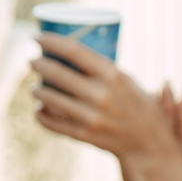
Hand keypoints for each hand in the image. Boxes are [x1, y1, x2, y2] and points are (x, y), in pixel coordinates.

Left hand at [30, 35, 181, 159]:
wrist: (150, 143)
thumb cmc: (137, 104)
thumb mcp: (126, 80)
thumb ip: (100, 69)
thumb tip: (66, 52)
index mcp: (113, 75)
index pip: (74, 51)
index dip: (51, 41)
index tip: (36, 37)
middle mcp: (100, 94)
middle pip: (56, 72)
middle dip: (37, 63)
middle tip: (31, 60)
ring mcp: (91, 116)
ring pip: (49, 97)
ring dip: (36, 89)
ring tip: (33, 86)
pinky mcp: (84, 135)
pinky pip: (52, 122)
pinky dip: (41, 114)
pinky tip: (39, 108)